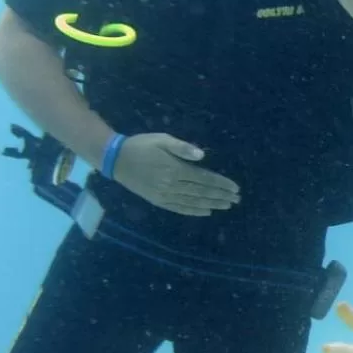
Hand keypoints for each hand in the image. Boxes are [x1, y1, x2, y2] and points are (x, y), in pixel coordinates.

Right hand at [110, 133, 239, 216]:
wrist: (116, 160)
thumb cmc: (141, 145)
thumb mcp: (162, 140)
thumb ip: (182, 148)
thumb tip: (202, 156)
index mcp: (175, 169)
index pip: (204, 178)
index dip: (221, 184)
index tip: (235, 188)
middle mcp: (171, 185)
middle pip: (202, 192)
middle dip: (221, 196)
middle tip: (237, 199)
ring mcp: (164, 195)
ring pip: (193, 202)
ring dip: (212, 204)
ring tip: (226, 206)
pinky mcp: (158, 201)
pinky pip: (179, 208)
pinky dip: (194, 211)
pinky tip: (206, 212)